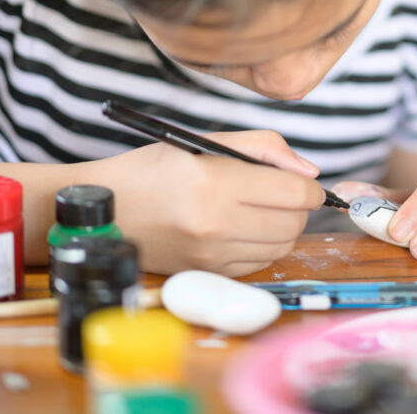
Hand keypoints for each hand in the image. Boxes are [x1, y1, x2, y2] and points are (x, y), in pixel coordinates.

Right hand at [85, 131, 323, 276]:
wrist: (106, 211)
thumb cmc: (153, 170)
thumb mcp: (205, 142)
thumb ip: (263, 147)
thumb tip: (309, 171)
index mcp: (215, 182)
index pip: (294, 192)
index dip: (310, 187)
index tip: (306, 182)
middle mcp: (214, 224)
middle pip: (293, 222)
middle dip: (299, 207)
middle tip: (284, 194)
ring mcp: (210, 254)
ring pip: (281, 247)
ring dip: (284, 228)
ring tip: (263, 210)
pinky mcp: (206, 273)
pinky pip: (258, 264)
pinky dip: (262, 247)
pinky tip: (244, 229)